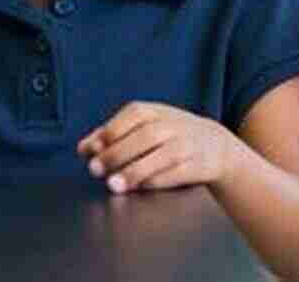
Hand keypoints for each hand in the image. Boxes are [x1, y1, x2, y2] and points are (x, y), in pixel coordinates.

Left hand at [77, 101, 237, 193]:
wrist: (215, 145)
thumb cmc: (167, 134)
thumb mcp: (141, 126)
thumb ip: (110, 135)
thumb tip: (83, 149)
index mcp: (154, 111)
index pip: (131, 116)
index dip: (109, 133)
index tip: (91, 151)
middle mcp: (172, 125)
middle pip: (144, 137)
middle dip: (117, 154)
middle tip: (95, 170)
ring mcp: (187, 144)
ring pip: (161, 157)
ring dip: (134, 171)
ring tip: (113, 185)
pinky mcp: (198, 165)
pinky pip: (176, 174)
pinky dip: (156, 181)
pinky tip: (139, 188)